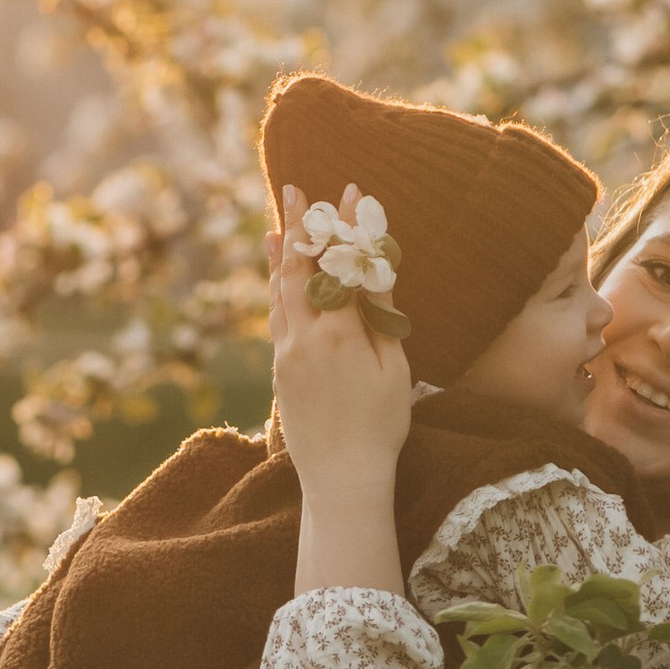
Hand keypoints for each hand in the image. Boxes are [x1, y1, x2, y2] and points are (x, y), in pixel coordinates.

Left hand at [268, 183, 414, 492]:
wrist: (341, 478)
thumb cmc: (381, 425)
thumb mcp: (393, 368)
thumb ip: (380, 316)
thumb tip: (374, 270)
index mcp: (338, 334)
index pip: (339, 264)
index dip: (345, 225)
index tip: (350, 190)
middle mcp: (304, 338)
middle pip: (297, 269)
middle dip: (298, 226)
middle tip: (296, 190)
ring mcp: (285, 354)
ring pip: (279, 293)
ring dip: (280, 256)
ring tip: (277, 224)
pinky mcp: (278, 371)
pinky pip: (276, 318)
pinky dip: (277, 290)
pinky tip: (278, 278)